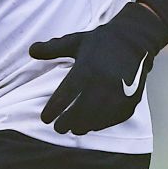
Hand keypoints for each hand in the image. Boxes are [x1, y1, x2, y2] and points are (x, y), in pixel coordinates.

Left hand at [30, 5, 164, 134]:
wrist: (136, 39)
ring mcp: (120, 92)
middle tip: (58, 128)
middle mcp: (103, 82)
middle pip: (80, 111)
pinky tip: (93, 125)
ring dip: (84, 126)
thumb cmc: (101, 42)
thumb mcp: (75, 41)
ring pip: (98, 117)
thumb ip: (52, 49)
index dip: (53, 110)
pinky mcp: (132, 98)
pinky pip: (115, 117)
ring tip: (74, 129)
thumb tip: (31, 50)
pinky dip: (103, 123)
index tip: (45, 119)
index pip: (65, 95)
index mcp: (87, 69)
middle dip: (66, 123)